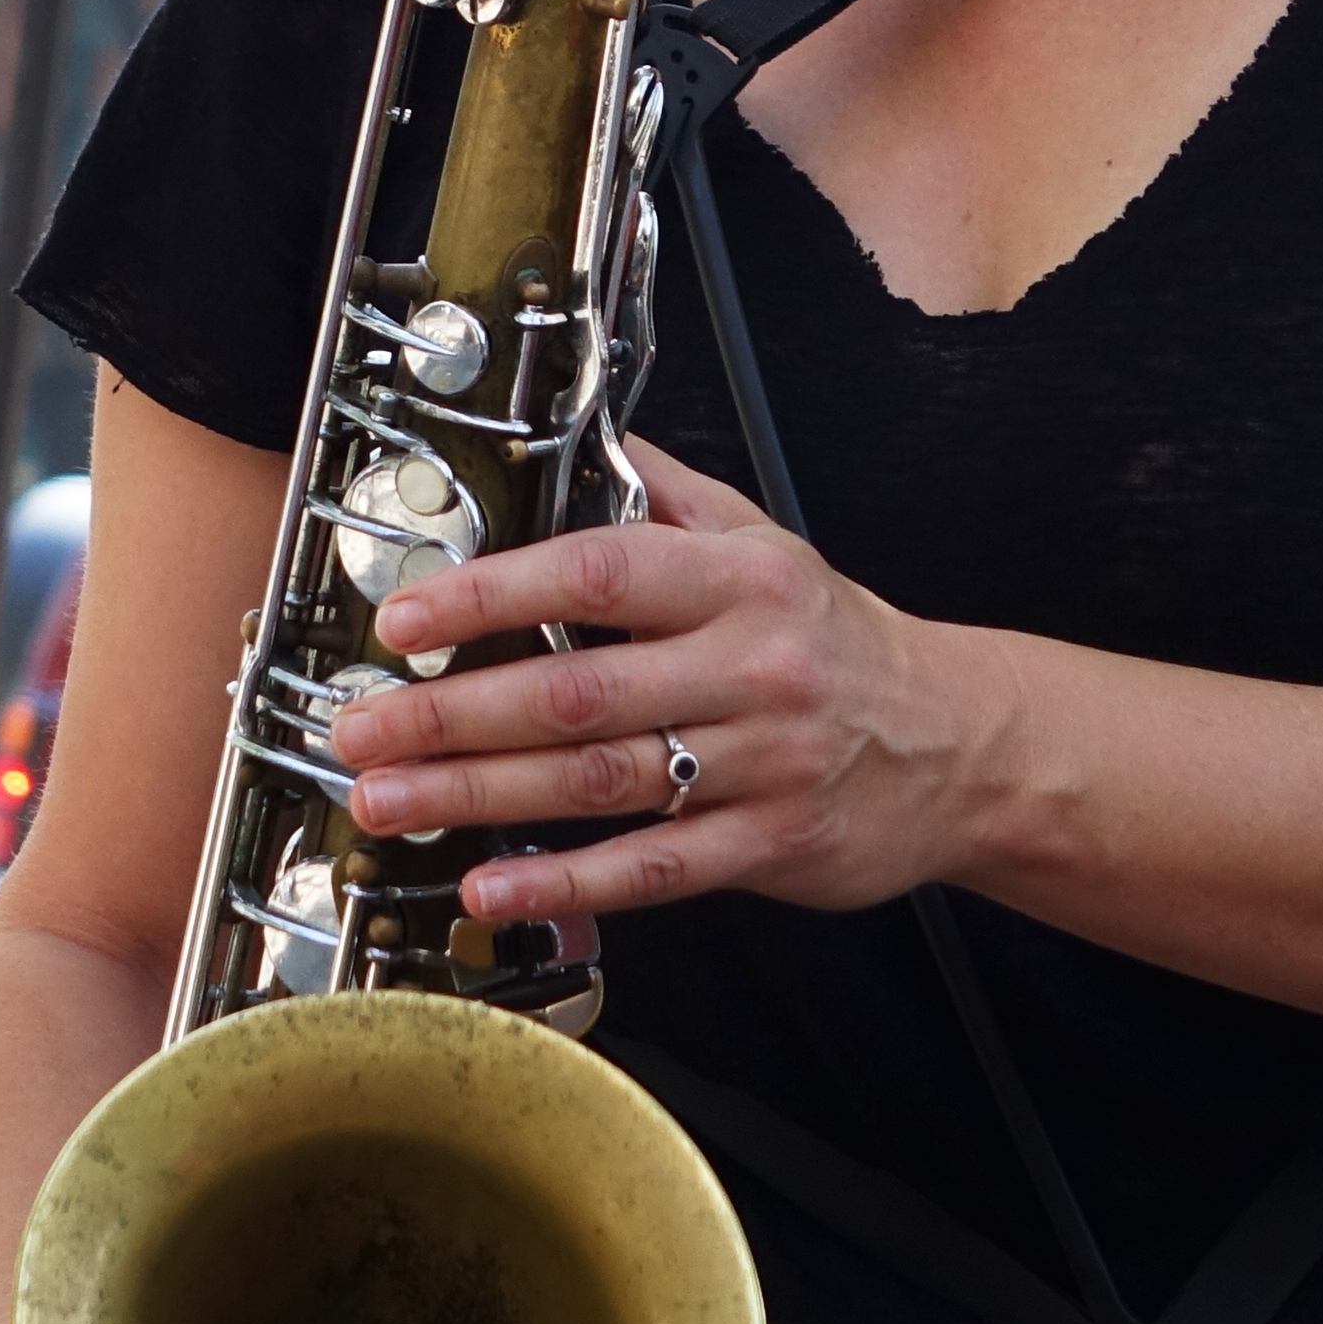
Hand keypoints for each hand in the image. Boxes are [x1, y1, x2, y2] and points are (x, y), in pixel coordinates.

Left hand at [326, 441, 1009, 921]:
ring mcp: (761, 762)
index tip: (405, 620)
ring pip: (599, 782)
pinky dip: (565, 883)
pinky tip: (490, 889)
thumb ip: (664, 494)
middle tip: (359, 731)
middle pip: (578, 692)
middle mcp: (749, 666)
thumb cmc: (837, 640)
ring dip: (479, 796)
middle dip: (452, 714)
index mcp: (737, 578)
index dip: (493, 595)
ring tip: (387, 803)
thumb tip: (577, 434)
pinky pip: (654, 867)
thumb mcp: (764, 540)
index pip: (597, 574)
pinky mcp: (771, 845)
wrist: (963, 743)